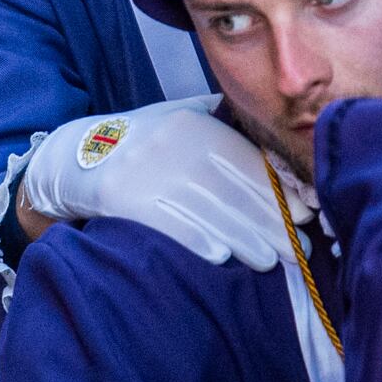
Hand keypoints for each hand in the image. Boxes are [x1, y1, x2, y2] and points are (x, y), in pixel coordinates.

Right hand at [16, 100, 285, 269]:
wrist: (74, 157)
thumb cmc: (140, 145)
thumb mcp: (177, 119)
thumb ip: (221, 124)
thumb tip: (278, 142)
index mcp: (195, 124)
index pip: (249, 162)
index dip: (282, 193)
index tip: (307, 216)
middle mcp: (174, 144)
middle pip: (236, 191)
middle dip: (273, 224)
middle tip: (301, 251)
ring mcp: (147, 170)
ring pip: (208, 210)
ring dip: (245, 240)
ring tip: (271, 261)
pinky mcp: (123, 197)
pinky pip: (168, 222)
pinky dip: (197, 240)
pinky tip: (221, 257)